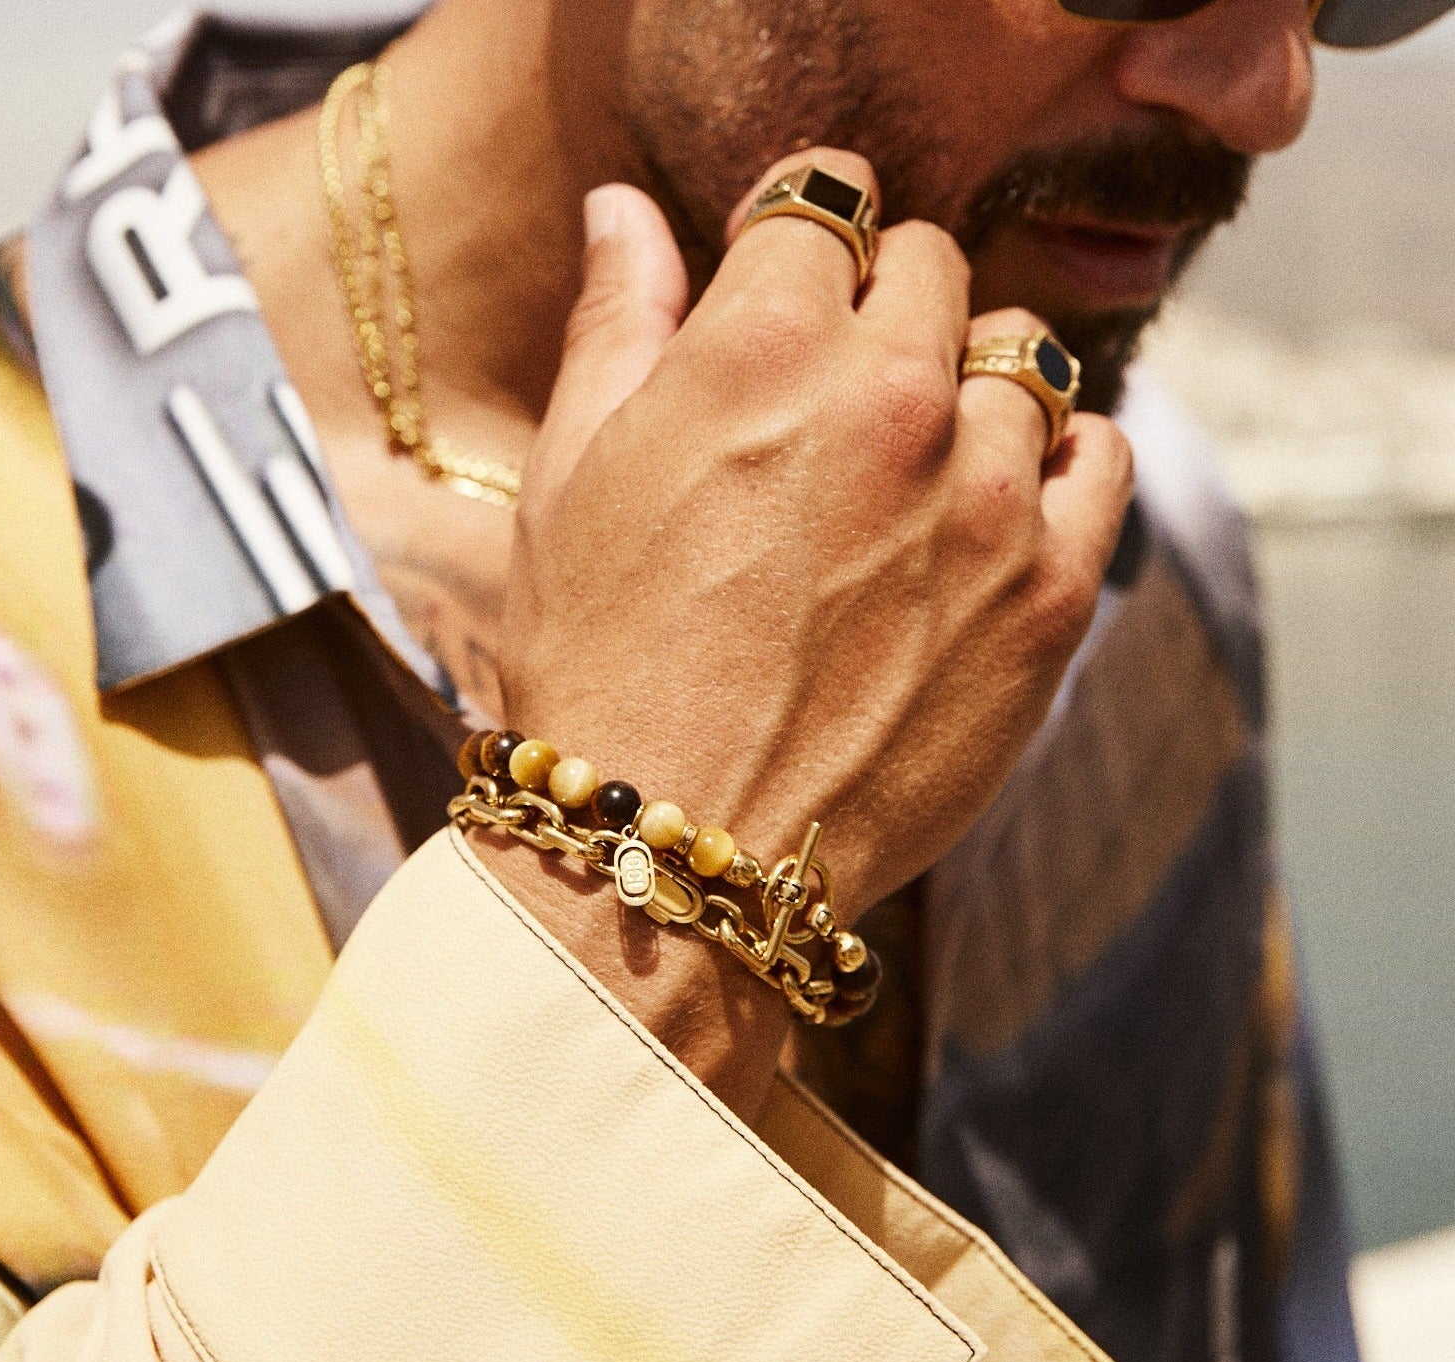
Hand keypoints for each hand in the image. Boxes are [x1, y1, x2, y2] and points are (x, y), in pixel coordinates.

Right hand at [484, 150, 1130, 1113]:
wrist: (682, 849)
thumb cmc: (600, 665)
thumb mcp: (570, 481)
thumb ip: (618, 323)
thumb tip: (625, 209)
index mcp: (763, 344)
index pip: (826, 200)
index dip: (798, 237)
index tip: (788, 285)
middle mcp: (893, 395)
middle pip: (932, 265)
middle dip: (880, 304)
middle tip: (835, 392)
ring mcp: (989, 495)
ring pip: (1023, 354)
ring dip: (968, 383)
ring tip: (912, 463)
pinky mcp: (1051, 592)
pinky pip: (1102, 455)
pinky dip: (1060, 457)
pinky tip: (999, 502)